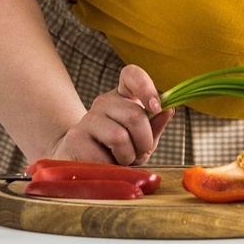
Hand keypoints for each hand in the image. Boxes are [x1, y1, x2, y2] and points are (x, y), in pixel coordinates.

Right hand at [45, 64, 174, 165]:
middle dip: (144, 143)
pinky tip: (105, 165)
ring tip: (120, 160)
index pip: (132, 75)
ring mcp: (88, 117)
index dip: (146, 88)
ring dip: (127, 157)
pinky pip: (102, 157)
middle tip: (138, 153)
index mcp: (123, 96)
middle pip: (135, 115)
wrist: (83, 161)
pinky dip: (111, 168)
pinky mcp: (75, 137)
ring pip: (119, 137)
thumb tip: (168, 110)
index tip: (156, 107)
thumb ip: (155, 126)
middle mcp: (104, 101)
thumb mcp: (142, 140)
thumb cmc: (118, 150)